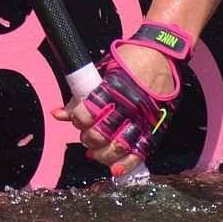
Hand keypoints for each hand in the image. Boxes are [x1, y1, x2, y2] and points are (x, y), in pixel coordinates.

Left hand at [52, 21, 191, 174]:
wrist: (163, 53)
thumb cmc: (131, 58)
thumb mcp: (103, 69)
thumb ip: (82, 93)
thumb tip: (58, 114)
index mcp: (112, 87)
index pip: (86, 113)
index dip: (77, 120)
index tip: (78, 119)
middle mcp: (128, 104)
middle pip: (100, 134)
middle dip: (88, 139)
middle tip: (87, 135)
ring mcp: (144, 117)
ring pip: (118, 147)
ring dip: (102, 155)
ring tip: (97, 151)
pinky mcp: (157, 126)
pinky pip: (141, 151)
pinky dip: (126, 164)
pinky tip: (114, 168)